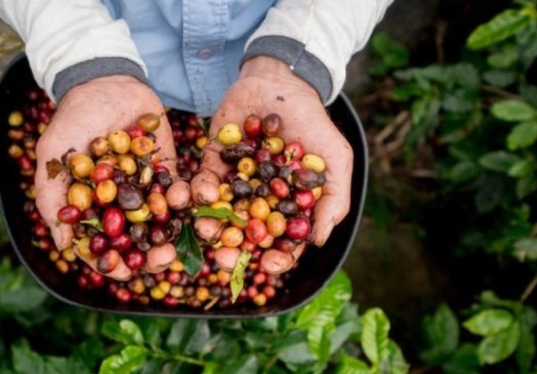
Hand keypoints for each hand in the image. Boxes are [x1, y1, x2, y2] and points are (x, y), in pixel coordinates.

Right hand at [35, 76, 176, 249]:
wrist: (104, 82)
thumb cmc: (71, 119)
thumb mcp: (52, 156)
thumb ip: (52, 197)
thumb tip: (63, 245)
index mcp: (92, 208)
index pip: (102, 245)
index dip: (112, 263)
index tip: (124, 273)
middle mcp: (119, 204)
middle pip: (136, 240)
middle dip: (149, 255)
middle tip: (162, 261)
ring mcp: (145, 188)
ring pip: (160, 222)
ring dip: (170, 236)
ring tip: (178, 244)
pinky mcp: (166, 170)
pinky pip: (178, 190)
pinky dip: (183, 200)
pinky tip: (187, 204)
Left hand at [194, 56, 352, 246]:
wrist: (281, 81)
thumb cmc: (313, 122)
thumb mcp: (335, 159)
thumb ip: (333, 200)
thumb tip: (317, 242)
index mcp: (287, 207)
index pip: (282, 242)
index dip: (277, 258)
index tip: (268, 265)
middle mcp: (259, 201)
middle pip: (245, 237)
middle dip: (234, 251)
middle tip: (224, 259)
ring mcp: (235, 183)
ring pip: (220, 215)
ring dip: (211, 227)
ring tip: (206, 230)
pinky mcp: (213, 162)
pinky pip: (203, 183)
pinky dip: (201, 192)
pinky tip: (203, 195)